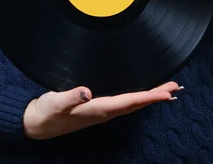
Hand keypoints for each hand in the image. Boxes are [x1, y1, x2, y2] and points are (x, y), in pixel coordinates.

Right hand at [22, 81, 181, 139]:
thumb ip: (70, 97)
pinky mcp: (97, 108)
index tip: (167, 93)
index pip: (129, 102)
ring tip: (166, 91)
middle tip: (176, 88)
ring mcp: (101, 111)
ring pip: (132, 103)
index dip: (149, 97)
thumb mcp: (56, 103)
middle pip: (136, 103)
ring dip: (150, 96)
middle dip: (156, 95)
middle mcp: (104, 112)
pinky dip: (137, 98)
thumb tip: (86, 93)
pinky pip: (124, 103)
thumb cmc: (46, 113)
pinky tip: (141, 95)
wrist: (36, 124)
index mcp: (98, 109)